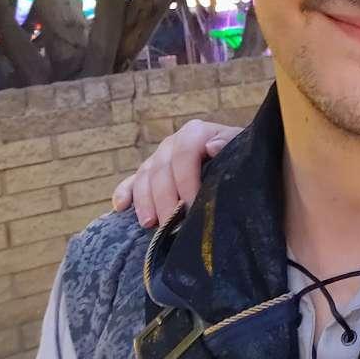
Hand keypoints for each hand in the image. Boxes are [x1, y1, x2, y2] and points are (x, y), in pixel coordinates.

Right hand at [112, 120, 240, 227]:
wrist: (233, 157)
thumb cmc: (237, 156)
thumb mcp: (239, 147)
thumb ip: (228, 143)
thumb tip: (212, 146)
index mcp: (195, 133)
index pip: (184, 155)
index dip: (186, 181)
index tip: (192, 205)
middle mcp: (172, 143)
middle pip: (161, 170)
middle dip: (165, 200)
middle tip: (170, 225)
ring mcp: (157, 157)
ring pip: (143, 178)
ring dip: (144, 202)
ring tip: (150, 224)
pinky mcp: (147, 172)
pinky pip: (130, 182)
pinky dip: (124, 193)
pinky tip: (120, 208)